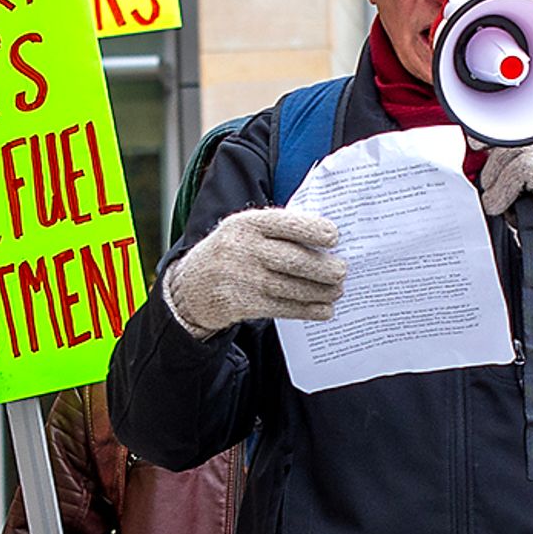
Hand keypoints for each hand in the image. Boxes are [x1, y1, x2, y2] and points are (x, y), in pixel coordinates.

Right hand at [160, 207, 345, 335]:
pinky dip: (307, 310)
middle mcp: (242, 249)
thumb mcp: (244, 230)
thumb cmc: (231, 253)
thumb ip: (277, 231)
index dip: (313, 230)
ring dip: (320, 291)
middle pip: (293, 259)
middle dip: (324, 268)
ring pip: (290, 287)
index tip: (334, 238)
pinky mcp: (241, 304)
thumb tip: (326, 240)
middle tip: (342, 271)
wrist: (191, 286)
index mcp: (246, 223)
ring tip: (337, 291)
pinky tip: (323, 309)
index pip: (285, 224)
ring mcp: (241, 279)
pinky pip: (282, 308)